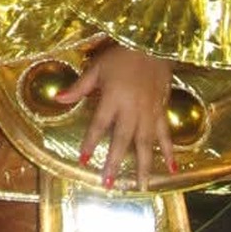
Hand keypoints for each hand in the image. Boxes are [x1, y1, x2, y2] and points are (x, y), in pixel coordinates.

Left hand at [57, 43, 174, 189]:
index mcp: (113, 98)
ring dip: (143, 165)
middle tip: (108, 183)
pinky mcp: (162, 111)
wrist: (152, 43)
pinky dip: (170, 151)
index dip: (90, 142)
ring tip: (142, 187)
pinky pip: (166, 134)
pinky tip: (173, 168)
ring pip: (146, 143)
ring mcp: (149, 112)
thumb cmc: (121, 55)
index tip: (82, 160)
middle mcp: (132, 109)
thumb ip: (79, 87)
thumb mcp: (97, 67)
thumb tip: (57, 99)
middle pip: (122, 140)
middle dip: (114, 162)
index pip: (99, 124)